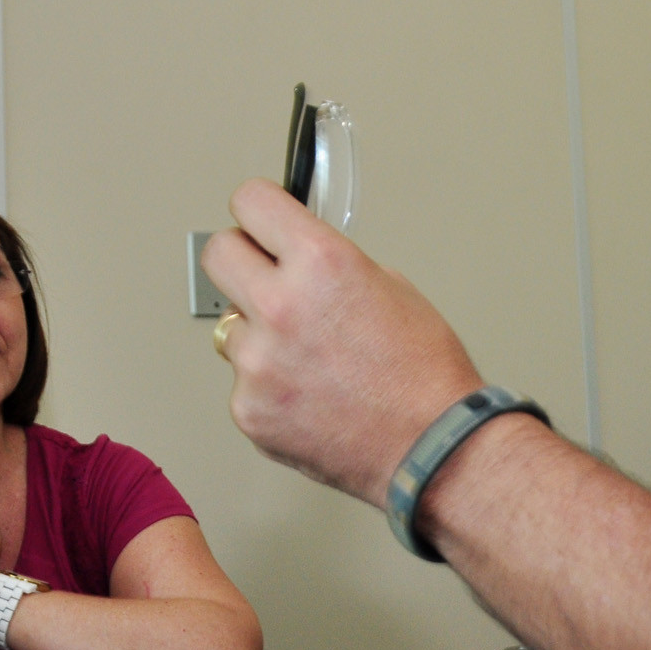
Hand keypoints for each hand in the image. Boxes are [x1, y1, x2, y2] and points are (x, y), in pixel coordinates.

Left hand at [202, 179, 484, 506]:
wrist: (431, 448)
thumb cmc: (424, 374)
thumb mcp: (391, 287)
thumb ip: (329, 268)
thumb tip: (296, 262)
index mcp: (321, 262)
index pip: (250, 201)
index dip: (259, 209)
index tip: (261, 218)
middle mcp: (280, 305)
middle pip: (219, 253)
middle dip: (242, 259)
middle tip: (264, 276)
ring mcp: (258, 362)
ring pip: (231, 326)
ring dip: (257, 332)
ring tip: (306, 356)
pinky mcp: (249, 409)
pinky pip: (243, 382)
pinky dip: (268, 386)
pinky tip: (309, 394)